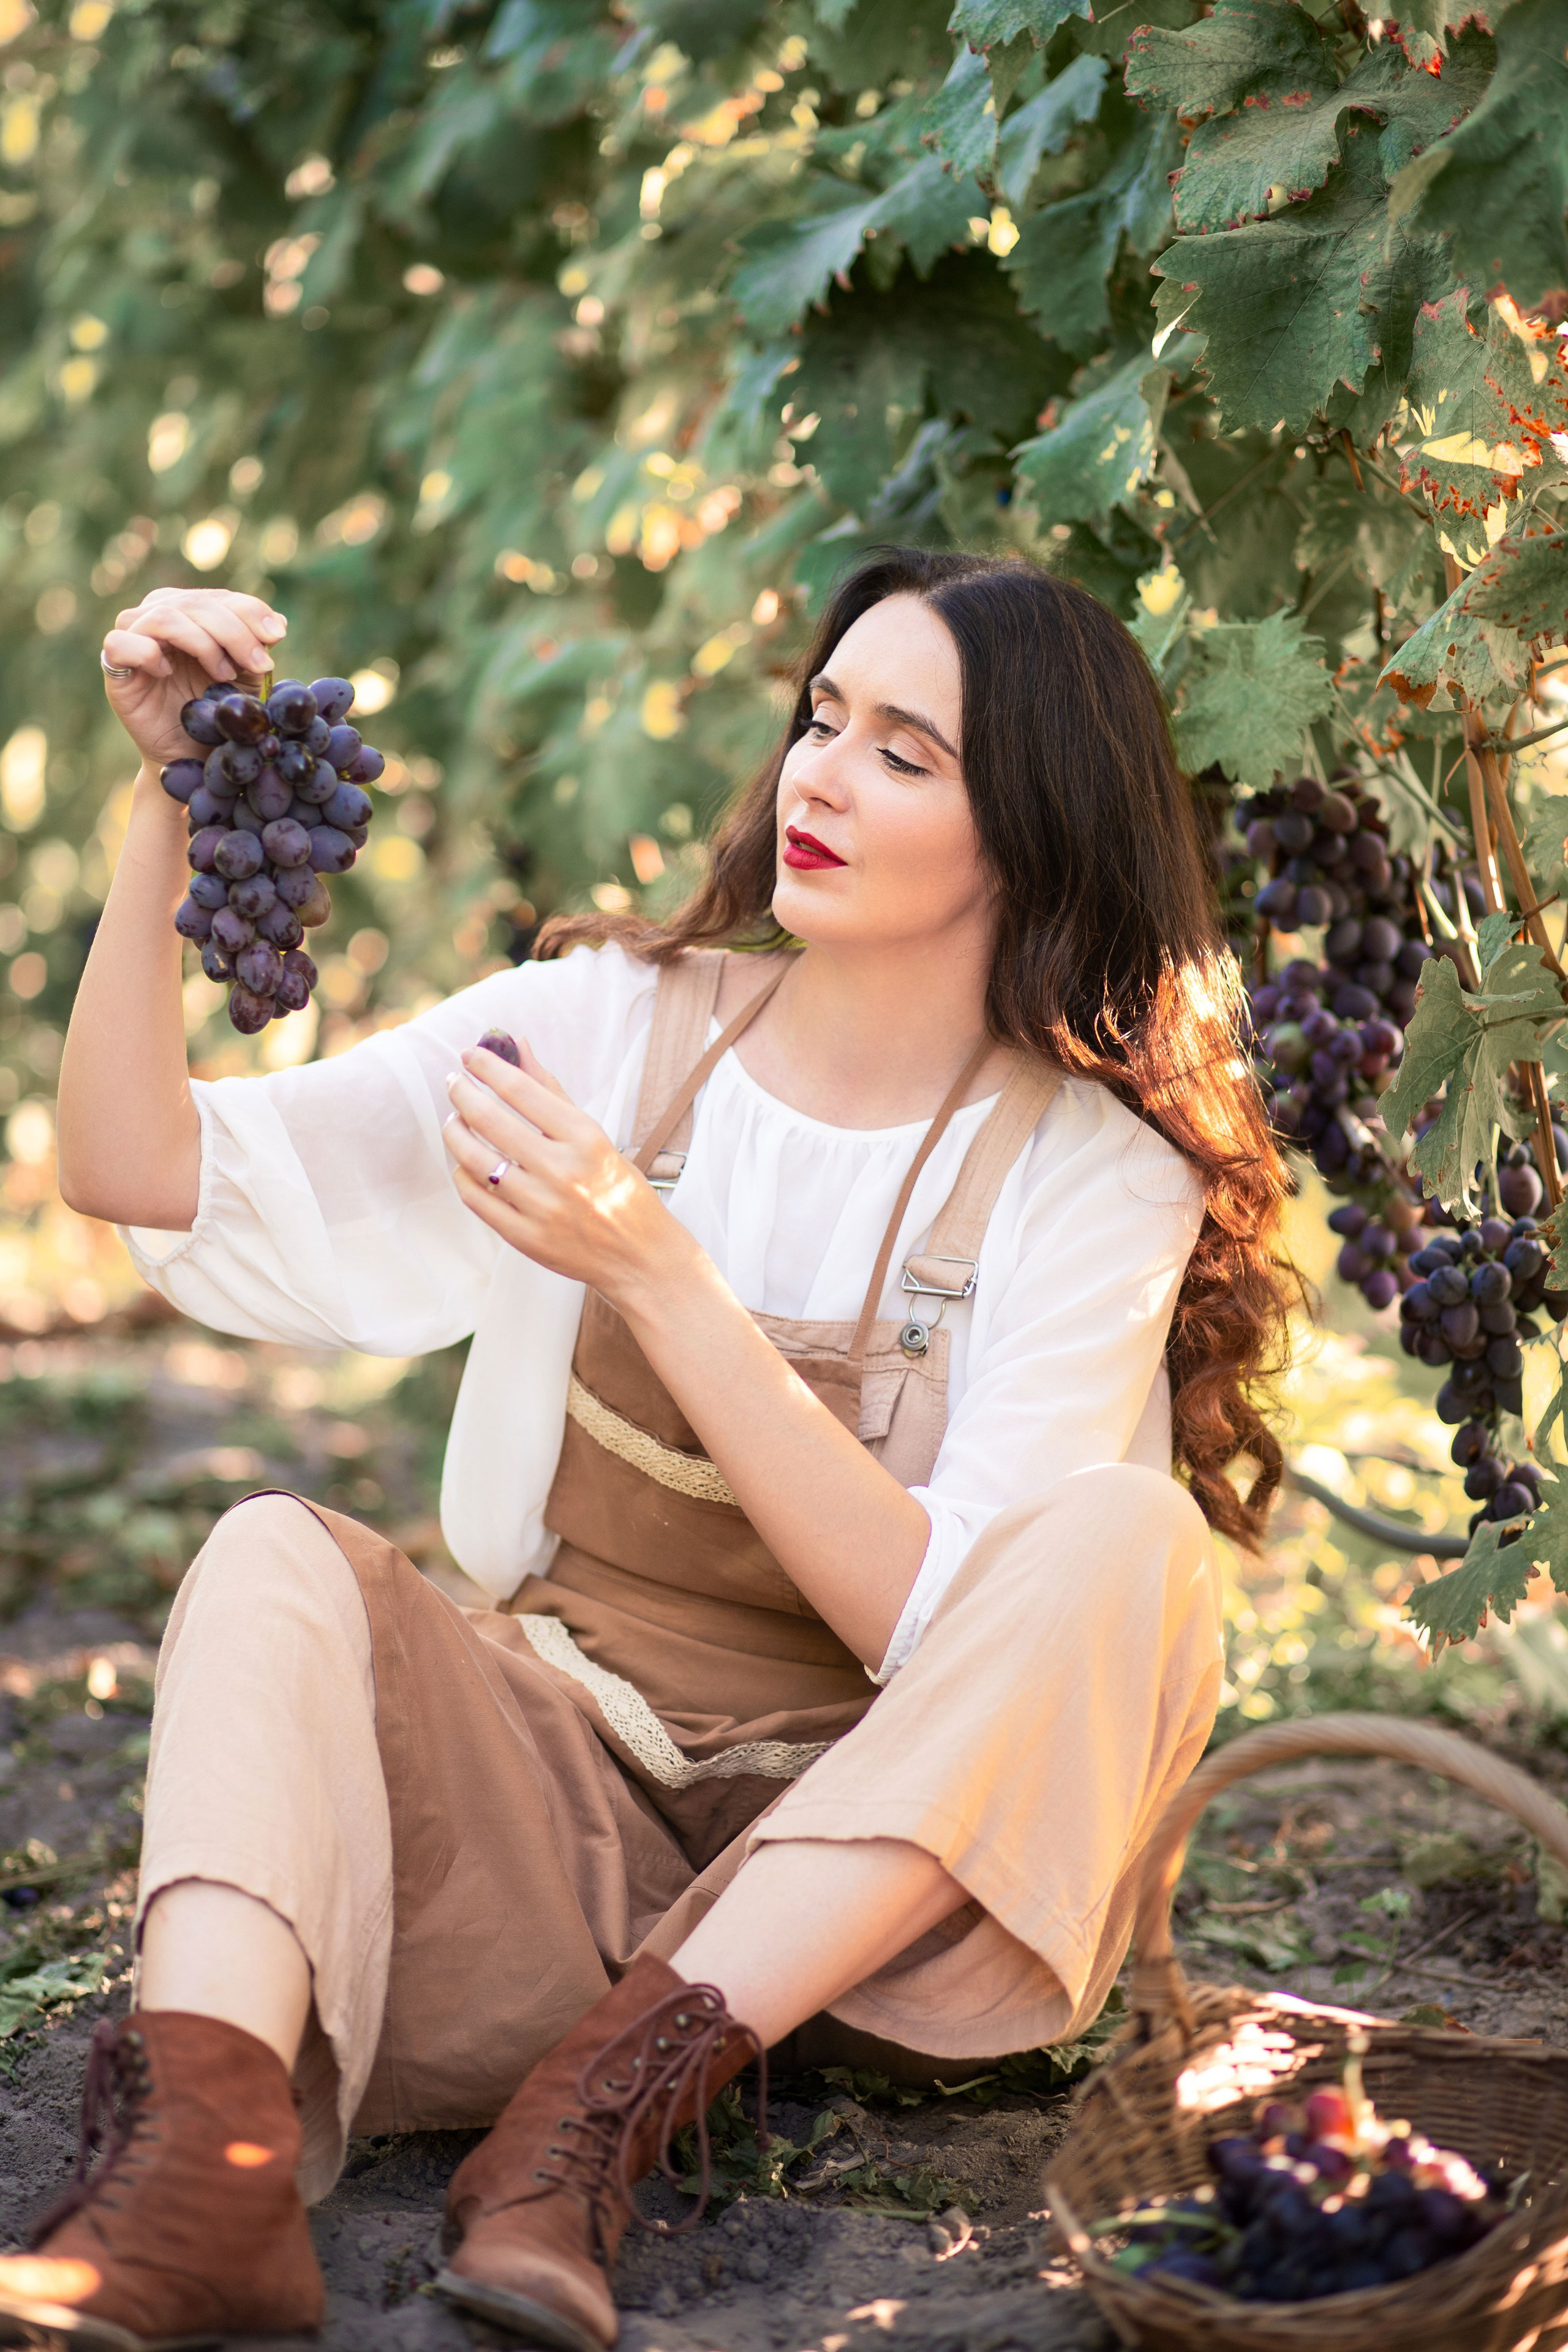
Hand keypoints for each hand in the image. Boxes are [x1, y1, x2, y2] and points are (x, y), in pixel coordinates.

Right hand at [102, 588, 288, 768]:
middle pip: (194, 604)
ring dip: (201, 642)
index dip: (249, 610)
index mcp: (188, 611)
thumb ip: (257, 646)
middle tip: (259, 663)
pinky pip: (119, 643)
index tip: (276, 636)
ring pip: (162, 617)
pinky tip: (167, 672)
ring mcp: (133, 640)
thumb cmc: (217, 711)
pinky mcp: (115, 669)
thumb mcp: (246, 676)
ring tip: (223, 673)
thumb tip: (277, 620)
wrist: (194, 754)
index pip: (217, 597)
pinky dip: (147, 652)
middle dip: (234, 631)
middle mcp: (157, 617)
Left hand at [442, 1038, 686, 1304]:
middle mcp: (562, 1170)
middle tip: (453, 1083)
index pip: (521, 1090)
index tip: (468, 1055)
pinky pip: (476, 1199)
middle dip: (462, 1094)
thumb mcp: (594, 1135)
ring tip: (454, 1121)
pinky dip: (463, 1175)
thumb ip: (551, 1091)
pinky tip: (465, 1164)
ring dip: (455, 1133)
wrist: (639, 1256)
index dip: (487, 1067)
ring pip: (475, 1160)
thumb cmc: (618, 1188)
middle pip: (490, 1120)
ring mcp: (541, 1207)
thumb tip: (518, 1044)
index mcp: (585, 1138)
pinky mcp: (525, 1238)